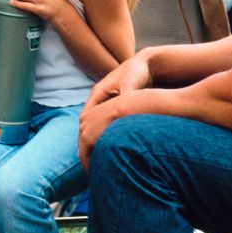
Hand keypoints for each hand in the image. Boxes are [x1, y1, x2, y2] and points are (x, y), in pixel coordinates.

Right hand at [77, 53, 152, 169]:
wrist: (147, 64)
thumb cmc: (138, 72)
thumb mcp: (130, 82)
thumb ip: (125, 94)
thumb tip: (121, 107)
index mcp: (98, 94)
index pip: (84, 121)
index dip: (84, 140)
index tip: (88, 158)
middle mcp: (99, 100)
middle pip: (85, 127)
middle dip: (86, 147)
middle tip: (91, 168)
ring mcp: (107, 105)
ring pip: (94, 129)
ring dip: (94, 145)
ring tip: (99, 165)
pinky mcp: (116, 109)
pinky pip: (106, 128)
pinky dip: (105, 141)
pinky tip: (113, 153)